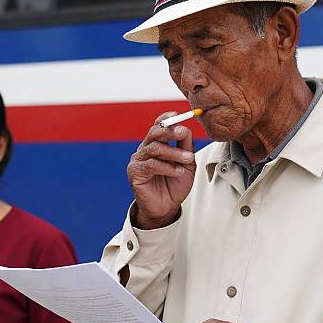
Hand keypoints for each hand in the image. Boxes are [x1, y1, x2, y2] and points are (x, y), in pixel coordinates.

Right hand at [128, 112, 195, 229]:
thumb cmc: (175, 184)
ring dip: (174, 152)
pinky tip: (178, 172)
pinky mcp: (135, 172)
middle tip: (183, 132)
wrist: (167, 207)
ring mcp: (139, 160)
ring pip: (155, 148)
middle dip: (170, 130)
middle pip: (154, 132)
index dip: (167, 118)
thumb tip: (186, 129)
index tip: (178, 115)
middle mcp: (145, 148)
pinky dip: (167, 167)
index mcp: (157, 143)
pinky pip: (151, 165)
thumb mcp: (186, 163)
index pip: (159, 125)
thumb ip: (185, 146)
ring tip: (188, 159)